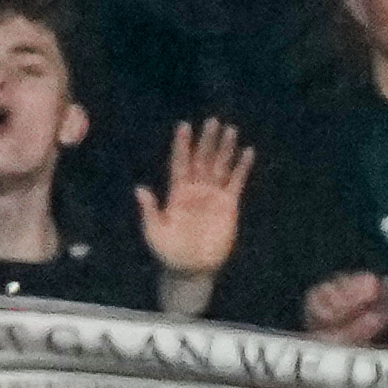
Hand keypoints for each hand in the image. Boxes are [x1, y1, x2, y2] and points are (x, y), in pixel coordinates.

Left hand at [130, 114, 250, 279]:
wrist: (191, 267)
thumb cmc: (168, 250)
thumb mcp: (155, 230)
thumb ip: (150, 209)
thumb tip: (140, 189)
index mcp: (176, 192)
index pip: (180, 163)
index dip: (182, 145)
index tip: (184, 126)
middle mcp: (195, 189)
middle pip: (202, 159)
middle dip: (207, 140)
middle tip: (213, 121)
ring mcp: (212, 196)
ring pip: (220, 166)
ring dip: (225, 149)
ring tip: (230, 130)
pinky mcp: (229, 205)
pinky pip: (237, 182)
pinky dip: (242, 167)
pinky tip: (247, 152)